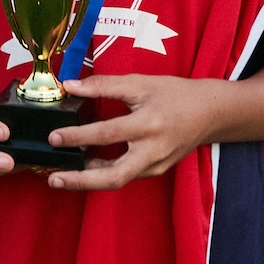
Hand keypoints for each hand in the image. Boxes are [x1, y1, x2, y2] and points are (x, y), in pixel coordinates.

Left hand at [45, 74, 222, 191]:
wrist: (209, 113)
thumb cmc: (175, 94)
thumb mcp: (141, 83)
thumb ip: (104, 85)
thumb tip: (71, 86)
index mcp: (149, 124)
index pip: (108, 134)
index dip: (78, 136)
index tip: (55, 136)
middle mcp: (153, 150)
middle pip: (113, 176)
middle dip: (81, 181)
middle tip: (54, 178)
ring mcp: (155, 165)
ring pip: (117, 180)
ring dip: (88, 180)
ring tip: (61, 176)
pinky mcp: (155, 171)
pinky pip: (125, 176)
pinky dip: (103, 174)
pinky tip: (86, 167)